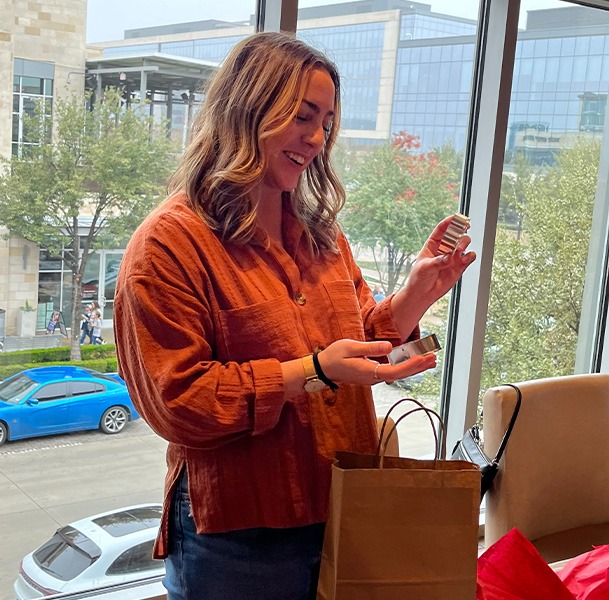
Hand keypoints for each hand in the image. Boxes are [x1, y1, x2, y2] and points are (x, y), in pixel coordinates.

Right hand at [317, 339, 436, 385]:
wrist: (322, 368)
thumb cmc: (334, 356)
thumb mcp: (350, 347)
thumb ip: (371, 348)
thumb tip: (389, 347)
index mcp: (368, 372)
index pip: (394, 370)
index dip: (410, 365)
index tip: (422, 358)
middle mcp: (373, 378)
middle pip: (400, 374)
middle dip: (418, 367)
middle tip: (433, 358)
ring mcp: (373, 377)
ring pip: (397, 373)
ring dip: (413, 367)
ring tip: (428, 359)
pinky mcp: (372, 374)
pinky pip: (392, 371)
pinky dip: (404, 366)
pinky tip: (411, 361)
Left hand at [401, 214, 476, 309]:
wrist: (422, 294)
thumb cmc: (419, 278)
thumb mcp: (425, 268)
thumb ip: (438, 262)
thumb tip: (450, 257)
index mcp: (432, 244)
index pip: (442, 228)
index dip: (450, 221)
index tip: (457, 217)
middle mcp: (444, 248)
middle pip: (456, 233)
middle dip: (461, 230)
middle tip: (464, 230)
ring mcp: (453, 256)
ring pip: (464, 243)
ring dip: (464, 243)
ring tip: (459, 251)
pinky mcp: (459, 266)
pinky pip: (469, 257)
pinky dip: (470, 256)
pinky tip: (465, 259)